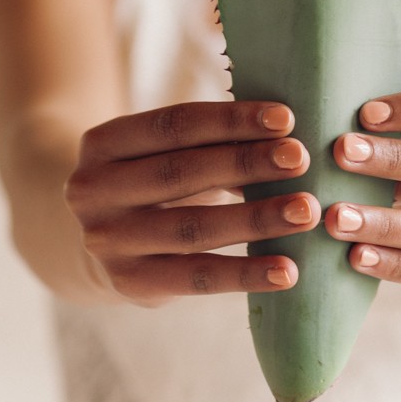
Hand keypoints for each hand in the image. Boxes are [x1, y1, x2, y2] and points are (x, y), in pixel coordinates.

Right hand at [64, 101, 319, 304]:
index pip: (174, 125)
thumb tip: (286, 136)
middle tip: (301, 158)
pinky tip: (287, 269)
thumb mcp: (162, 151)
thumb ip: (208, 142)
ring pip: (192, 229)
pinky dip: (245, 274)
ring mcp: (108, 241)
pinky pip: (196, 278)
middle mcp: (94, 190)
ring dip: (256, 219)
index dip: (230, 120)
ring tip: (306, 211)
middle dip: (247, 164)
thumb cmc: (153, 178)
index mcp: (104, 142)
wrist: (98, 239)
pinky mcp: (130, 284)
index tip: (285, 118)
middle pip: (182, 173)